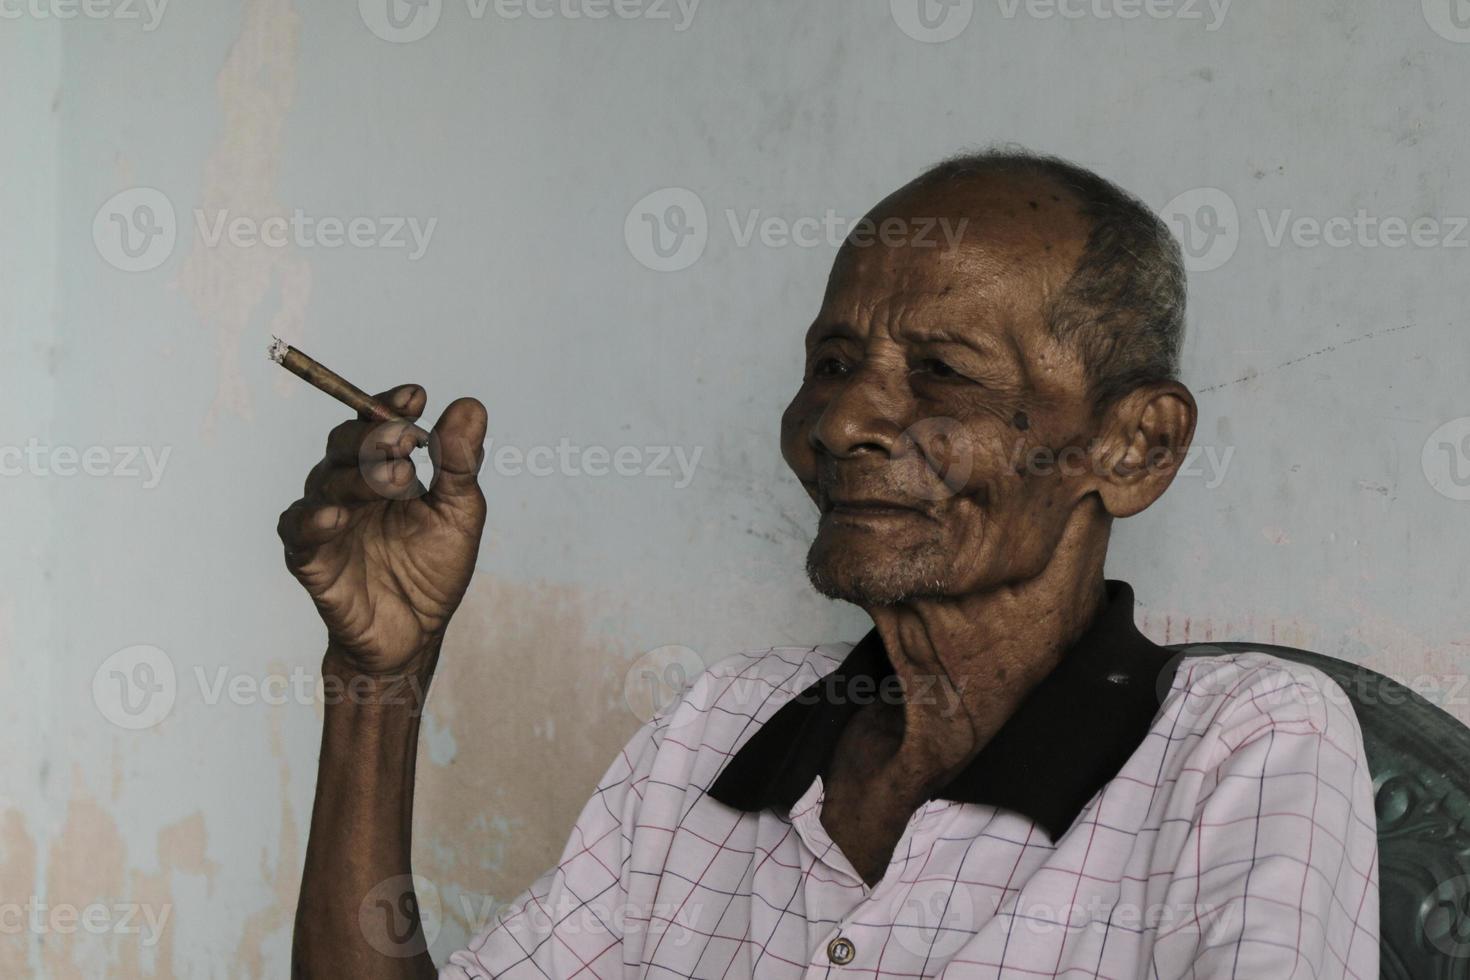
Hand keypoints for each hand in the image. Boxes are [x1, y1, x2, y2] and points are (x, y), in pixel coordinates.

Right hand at [277, 385, 487, 676]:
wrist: (416, 634)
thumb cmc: (433, 569)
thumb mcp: (458, 513)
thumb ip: (460, 464)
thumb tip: (470, 405)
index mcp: (383, 470)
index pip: (377, 423)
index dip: (390, 405)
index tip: (417, 397)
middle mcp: (349, 487)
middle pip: (345, 442)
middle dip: (376, 436)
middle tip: (409, 441)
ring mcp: (327, 521)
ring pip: (327, 479)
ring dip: (362, 474)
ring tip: (400, 479)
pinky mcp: (310, 559)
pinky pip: (300, 530)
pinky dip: (316, 519)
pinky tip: (339, 516)